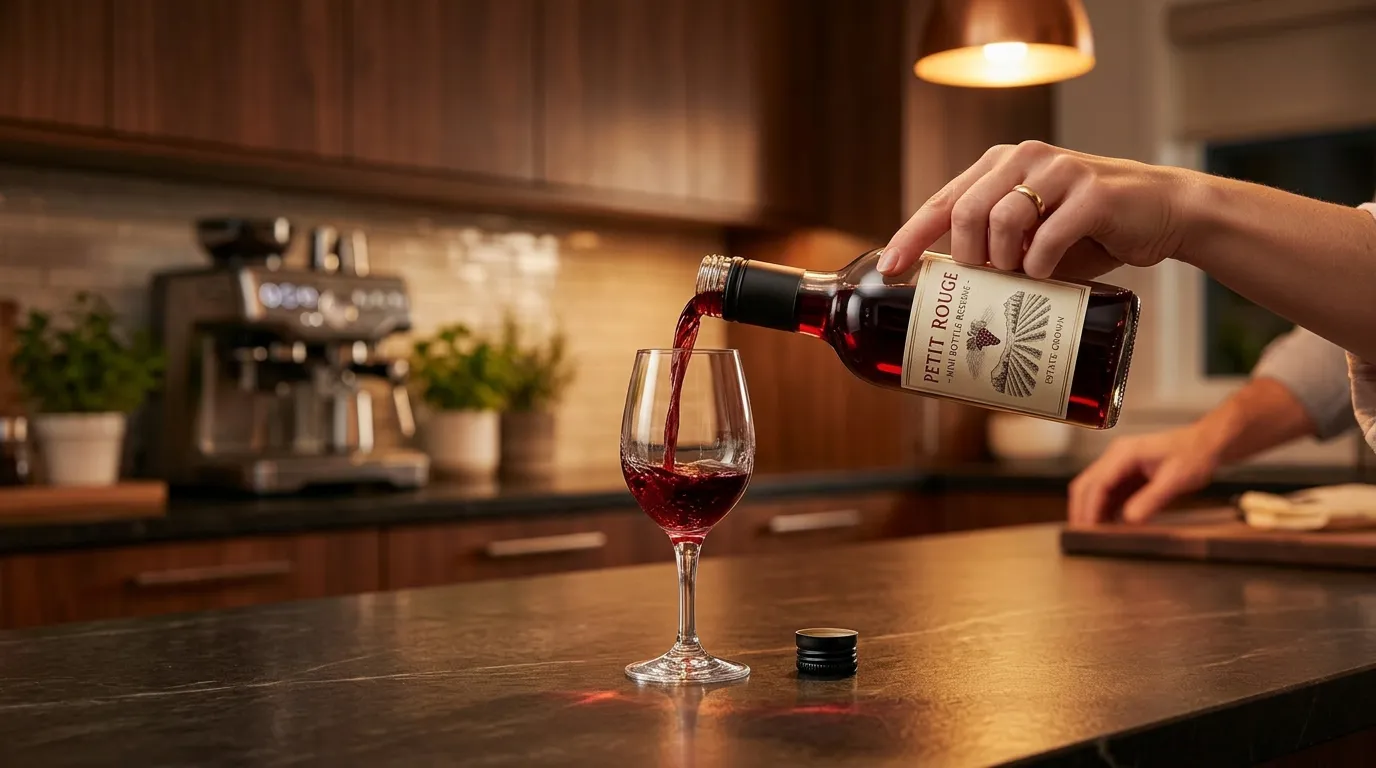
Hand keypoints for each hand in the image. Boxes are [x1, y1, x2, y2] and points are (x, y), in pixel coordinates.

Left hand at [879, 141, 1192, 278]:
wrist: (1164, 214)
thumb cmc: (1089, 230)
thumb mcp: (1033, 235)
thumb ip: (994, 246)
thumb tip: (951, 291)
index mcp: (1001, 165)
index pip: (943, 202)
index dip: (911, 236)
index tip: (890, 268)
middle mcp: (1026, 158)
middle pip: (965, 213)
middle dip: (967, 257)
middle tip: (986, 277)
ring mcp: (1060, 170)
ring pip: (1001, 220)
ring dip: (1005, 261)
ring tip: (1021, 274)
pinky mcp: (1093, 192)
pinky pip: (1046, 237)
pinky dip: (1040, 265)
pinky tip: (1046, 273)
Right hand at [1067, 426, 1220, 525]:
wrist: (1205, 445)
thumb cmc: (1194, 456)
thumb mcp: (1176, 480)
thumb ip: (1152, 499)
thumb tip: (1130, 520)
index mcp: (1125, 453)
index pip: (1097, 483)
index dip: (1090, 508)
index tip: (1089, 529)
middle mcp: (1116, 456)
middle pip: (1086, 484)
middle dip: (1081, 510)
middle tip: (1082, 535)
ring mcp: (1118, 464)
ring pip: (1092, 489)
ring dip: (1090, 510)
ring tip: (1092, 534)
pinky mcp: (1125, 473)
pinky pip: (1106, 492)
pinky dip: (1102, 509)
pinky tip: (1107, 525)